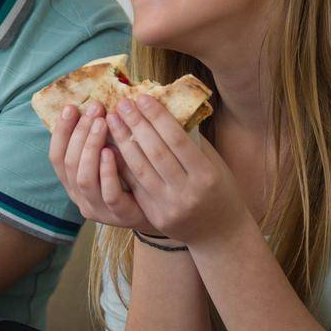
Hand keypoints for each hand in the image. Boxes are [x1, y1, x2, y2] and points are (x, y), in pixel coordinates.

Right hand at [48, 102, 161, 232]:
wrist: (159, 209)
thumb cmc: (131, 177)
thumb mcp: (111, 156)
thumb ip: (99, 139)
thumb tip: (95, 103)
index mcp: (73, 182)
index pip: (56, 156)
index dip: (61, 132)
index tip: (70, 107)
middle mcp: (80, 196)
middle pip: (69, 164)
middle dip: (80, 132)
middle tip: (95, 109)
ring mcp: (98, 208)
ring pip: (84, 178)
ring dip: (91, 147)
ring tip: (102, 123)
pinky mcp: (119, 215)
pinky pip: (108, 193)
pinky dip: (107, 171)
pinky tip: (112, 150)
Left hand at [106, 94, 249, 244]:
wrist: (221, 233)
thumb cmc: (220, 189)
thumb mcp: (214, 163)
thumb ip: (191, 141)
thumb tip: (164, 109)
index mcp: (206, 175)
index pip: (176, 139)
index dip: (157, 117)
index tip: (142, 97)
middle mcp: (187, 192)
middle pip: (155, 152)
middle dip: (136, 125)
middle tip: (122, 104)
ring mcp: (169, 207)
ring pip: (140, 169)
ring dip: (123, 142)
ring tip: (112, 120)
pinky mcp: (155, 217)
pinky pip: (134, 187)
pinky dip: (121, 165)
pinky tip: (110, 146)